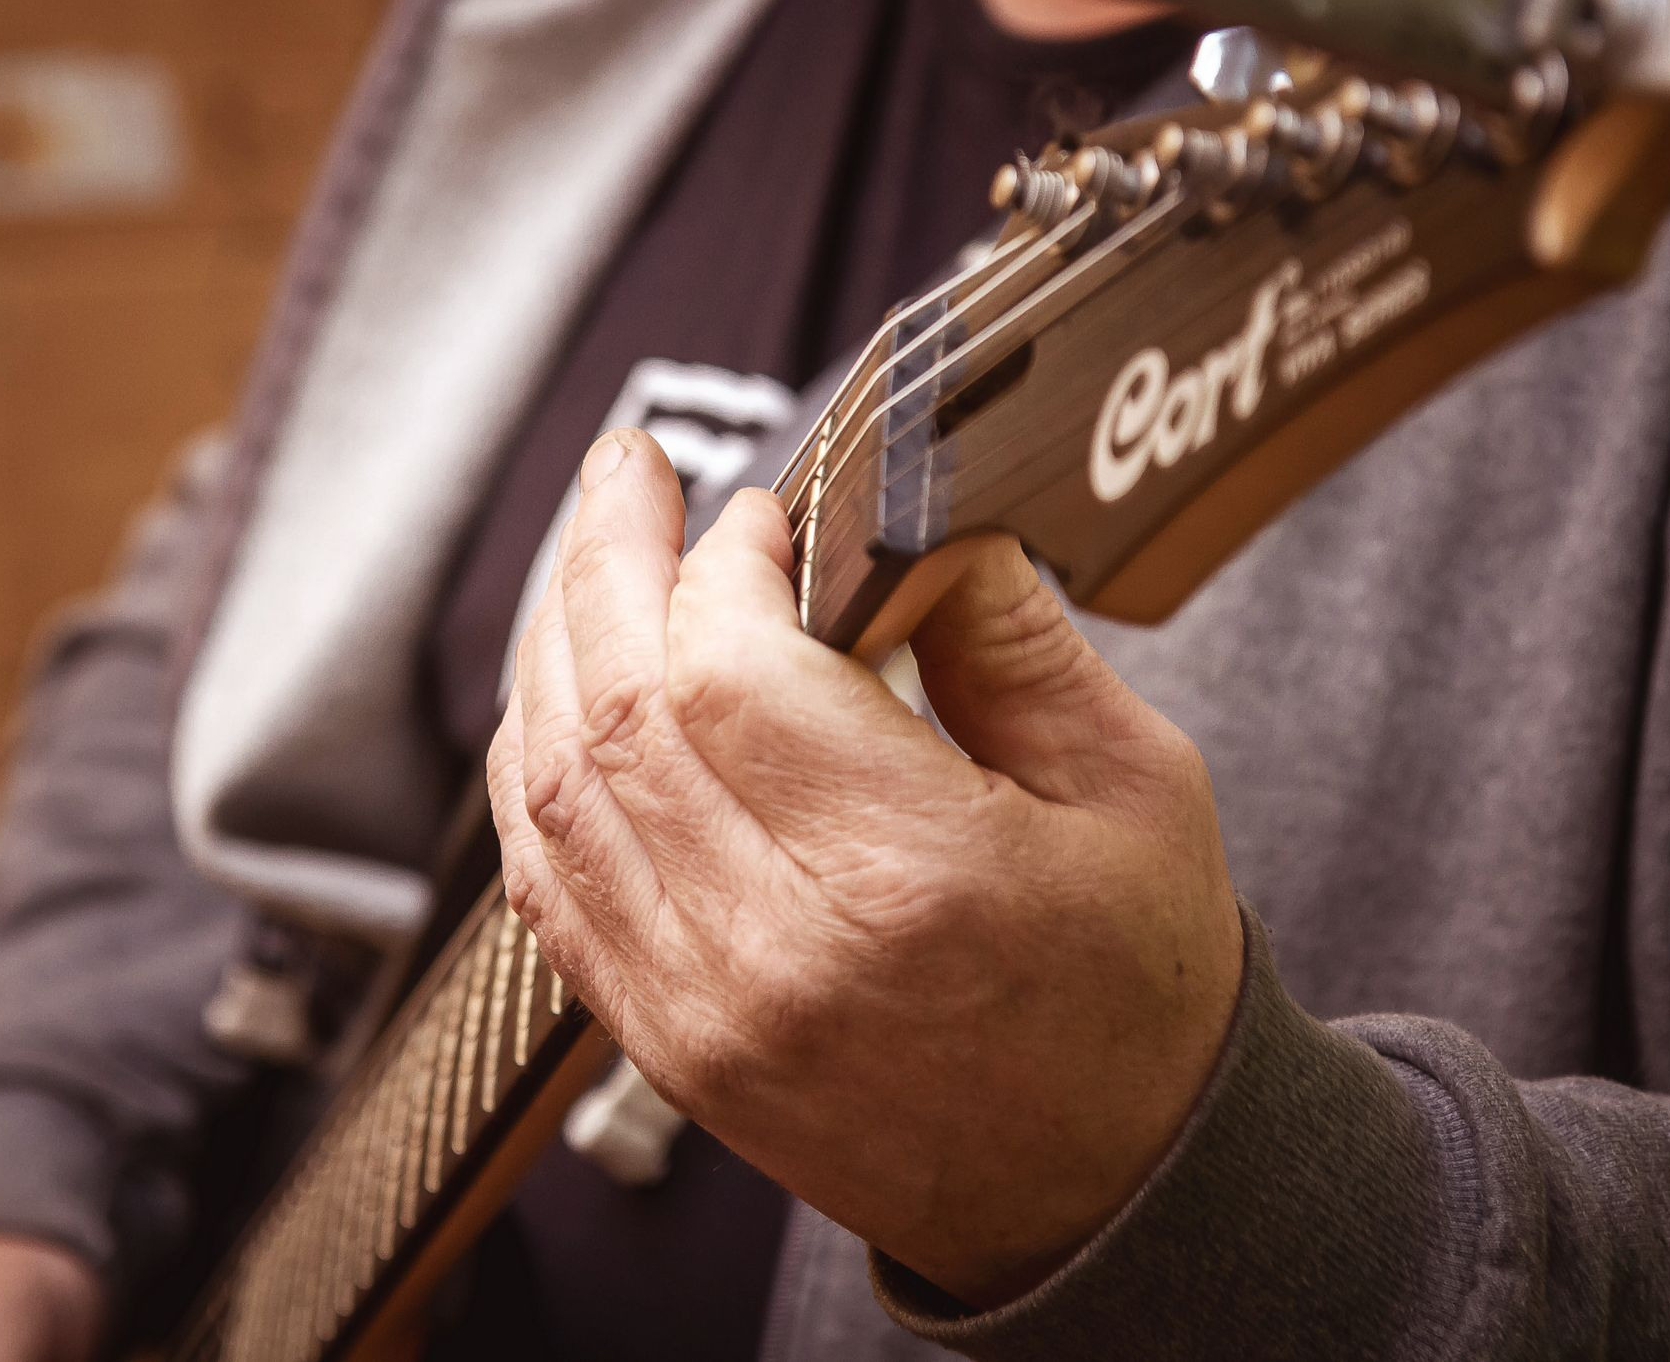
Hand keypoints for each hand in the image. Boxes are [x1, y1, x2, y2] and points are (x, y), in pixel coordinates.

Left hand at [489, 430, 1244, 1306]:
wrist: (1106, 1192)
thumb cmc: (1136, 993)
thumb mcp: (1134, 787)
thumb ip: (1012, 638)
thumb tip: (912, 519)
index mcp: (909, 877)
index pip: (728, 671)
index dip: (720, 562)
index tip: (765, 513)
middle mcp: (777, 952)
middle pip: (617, 711)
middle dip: (605, 563)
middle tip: (628, 477)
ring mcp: (701, 1011)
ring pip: (552, 790)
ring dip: (554, 651)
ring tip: (589, 561)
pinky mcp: (666, 1044)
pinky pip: (547, 885)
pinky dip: (533, 771)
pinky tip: (561, 695)